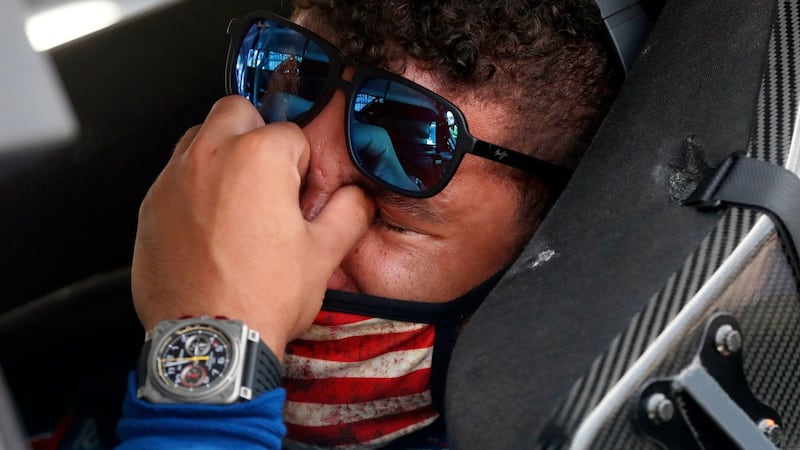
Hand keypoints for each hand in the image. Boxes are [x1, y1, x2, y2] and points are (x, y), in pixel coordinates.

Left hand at [131, 96, 372, 359]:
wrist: (209, 342)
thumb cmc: (263, 296)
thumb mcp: (324, 254)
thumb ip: (349, 212)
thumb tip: (357, 196)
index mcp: (258, 158)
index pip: (291, 134)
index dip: (303, 166)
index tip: (301, 195)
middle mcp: (208, 156)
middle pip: (236, 111)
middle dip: (257, 134)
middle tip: (269, 178)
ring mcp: (172, 180)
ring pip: (198, 138)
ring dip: (221, 154)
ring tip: (238, 200)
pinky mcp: (150, 207)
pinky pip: (174, 177)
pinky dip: (193, 187)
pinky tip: (210, 226)